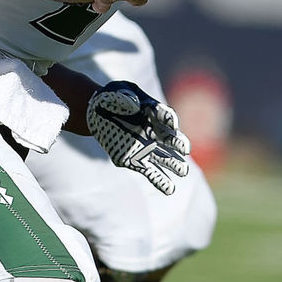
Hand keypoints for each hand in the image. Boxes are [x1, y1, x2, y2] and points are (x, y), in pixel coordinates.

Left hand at [86, 80, 190, 194]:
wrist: (97, 113)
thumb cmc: (111, 98)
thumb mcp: (116, 91)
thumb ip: (125, 97)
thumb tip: (135, 105)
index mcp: (153, 113)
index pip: (165, 115)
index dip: (168, 119)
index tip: (171, 123)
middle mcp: (155, 132)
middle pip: (171, 139)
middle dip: (178, 144)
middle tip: (184, 148)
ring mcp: (146, 147)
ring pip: (165, 158)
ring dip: (175, 165)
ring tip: (183, 171)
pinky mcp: (135, 160)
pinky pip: (151, 172)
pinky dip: (161, 181)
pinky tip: (170, 189)